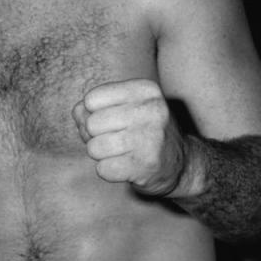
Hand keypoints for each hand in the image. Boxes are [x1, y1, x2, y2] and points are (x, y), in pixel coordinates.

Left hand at [73, 79, 186, 196]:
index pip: (91, 99)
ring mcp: (151, 138)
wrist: (181, 164)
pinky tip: (126, 166)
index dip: (92, 113)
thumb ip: (92, 106)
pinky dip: (109, 171)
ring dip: (102, 155)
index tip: (111, 121)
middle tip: (116, 139)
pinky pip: (103, 169)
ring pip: (94, 148)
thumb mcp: (123, 107)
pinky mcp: (146, 165)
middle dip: (96, 136)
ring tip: (121, 152)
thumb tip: (78, 114)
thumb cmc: (142, 130)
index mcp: (145, 89)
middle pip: (91, 124)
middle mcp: (152, 110)